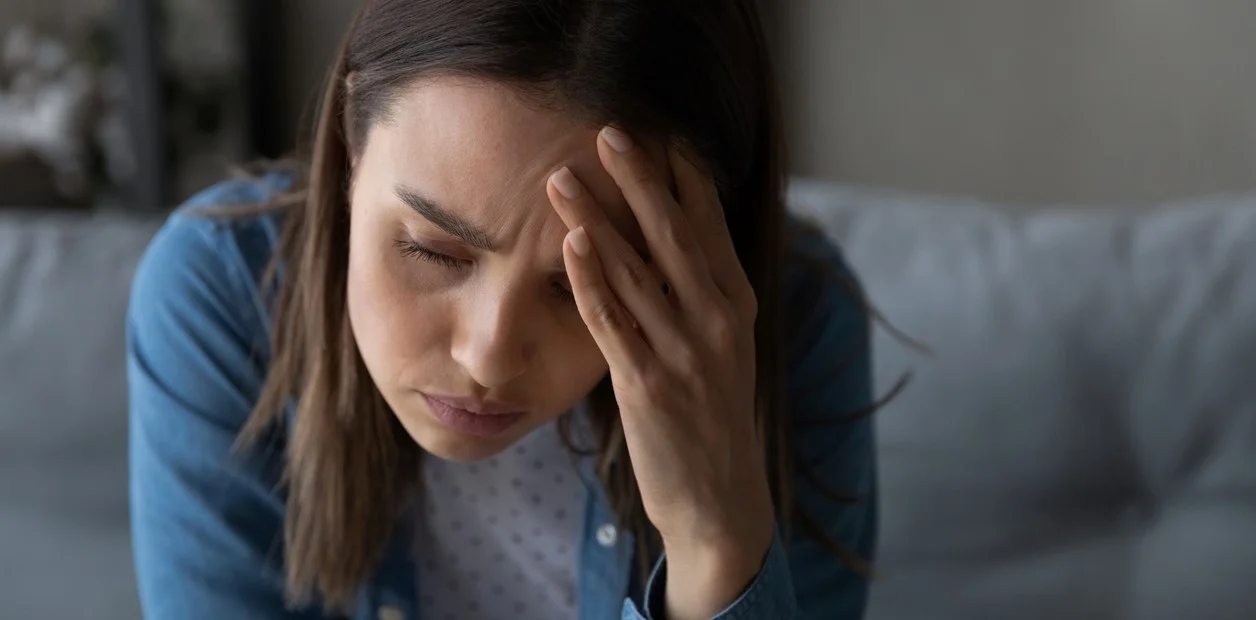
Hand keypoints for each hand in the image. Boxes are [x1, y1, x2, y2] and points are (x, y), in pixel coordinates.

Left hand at [547, 126, 775, 618]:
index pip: (708, 224)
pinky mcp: (648, 383)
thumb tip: (670, 241)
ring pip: (635, 271)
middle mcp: (717, 319)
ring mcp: (684, 351)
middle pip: (672, 234)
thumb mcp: (724, 346)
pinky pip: (613, 321)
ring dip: (595, 220)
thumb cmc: (713, 416)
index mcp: (736, 303)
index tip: (655, 132)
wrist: (720, 498)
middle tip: (606, 132)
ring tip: (562, 179)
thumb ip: (702, 293)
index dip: (680, 176)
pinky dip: (591, 280)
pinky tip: (570, 245)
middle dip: (637, 179)